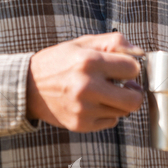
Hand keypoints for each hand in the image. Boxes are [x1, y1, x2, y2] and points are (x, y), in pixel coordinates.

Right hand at [26, 32, 144, 131]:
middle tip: (126, 85)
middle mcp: (87, 87)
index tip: (123, 67)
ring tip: (103, 91)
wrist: (28, 86)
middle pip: (134, 99)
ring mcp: (84, 109)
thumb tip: (139, 52)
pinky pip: (111, 121)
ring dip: (118, 101)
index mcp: (89, 62)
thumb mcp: (83, 43)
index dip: (131, 67)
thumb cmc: (59, 61)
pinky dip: (107, 112)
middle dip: (134, 91)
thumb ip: (113, 42)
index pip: (132, 69)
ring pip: (123, 112)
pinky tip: (93, 102)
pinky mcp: (81, 124)